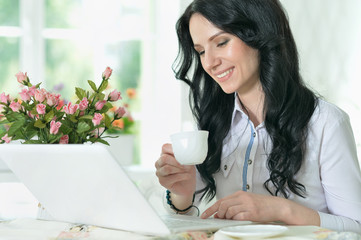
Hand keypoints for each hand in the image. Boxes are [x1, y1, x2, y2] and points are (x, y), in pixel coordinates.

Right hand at [155, 143, 195, 196]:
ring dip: (179, 170)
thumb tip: (184, 152)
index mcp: (165, 154)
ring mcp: (159, 172)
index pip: (165, 147)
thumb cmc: (187, 170)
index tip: (183, 154)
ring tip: (186, 171)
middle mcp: (159, 162)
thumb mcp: (188, 160)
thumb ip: (184, 155)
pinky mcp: (162, 181)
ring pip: (167, 168)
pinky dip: (181, 176)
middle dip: (177, 162)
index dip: (173, 150)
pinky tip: (186, 176)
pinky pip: (171, 177)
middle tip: (185, 165)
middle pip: (164, 158)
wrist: (188, 184)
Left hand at [201, 191, 319, 225]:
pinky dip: (235, 220)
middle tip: (220, 220)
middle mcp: (242, 198)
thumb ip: (234, 205)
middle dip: (219, 214)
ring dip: (227, 218)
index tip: (204, 215)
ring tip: (231, 220)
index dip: (211, 209)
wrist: (277, 206)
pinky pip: (238, 217)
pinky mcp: (252, 213)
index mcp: (239, 194)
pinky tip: (238, 221)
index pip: (221, 201)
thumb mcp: (247, 201)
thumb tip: (219, 214)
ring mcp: (247, 205)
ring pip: (229, 211)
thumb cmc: (262, 205)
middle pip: (223, 206)